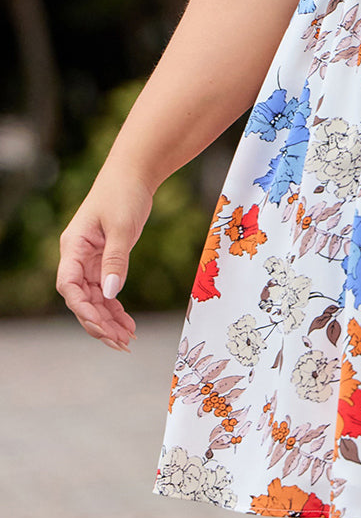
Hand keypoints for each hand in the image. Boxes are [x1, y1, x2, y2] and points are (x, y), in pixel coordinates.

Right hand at [55, 168, 152, 350]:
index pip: (69, 286)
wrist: (134, 174)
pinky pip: (105, 291)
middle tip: (121, 342)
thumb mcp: (122, 226)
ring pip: (94, 299)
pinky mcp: (105, 261)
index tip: (101, 325)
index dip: (82, 309)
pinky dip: (115, 308)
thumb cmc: (123, 193)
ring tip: (128, 339)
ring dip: (109, 320)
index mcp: (74, 247)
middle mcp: (77, 257)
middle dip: (99, 323)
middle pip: (81, 299)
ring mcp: (90, 261)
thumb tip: (110, 293)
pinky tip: (128, 324)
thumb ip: (116, 260)